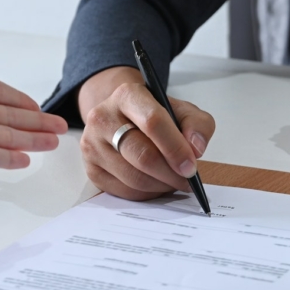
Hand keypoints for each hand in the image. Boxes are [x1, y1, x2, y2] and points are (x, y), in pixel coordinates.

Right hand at [77, 66, 215, 199]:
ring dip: (161, 186)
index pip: (153, 122)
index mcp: (127, 95)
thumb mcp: (181, 110)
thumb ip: (197, 125)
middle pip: (143, 155)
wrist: (122, 119)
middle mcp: (103, 117)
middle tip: (187, 180)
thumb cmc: (153, 116)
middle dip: (171, 173)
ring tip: (174, 181)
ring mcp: (92, 145)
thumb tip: (195, 149)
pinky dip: (147, 194)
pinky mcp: (91, 169)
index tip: (191, 166)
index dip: (175, 147)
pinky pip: (125, 191)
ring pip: (134, 178)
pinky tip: (157, 184)